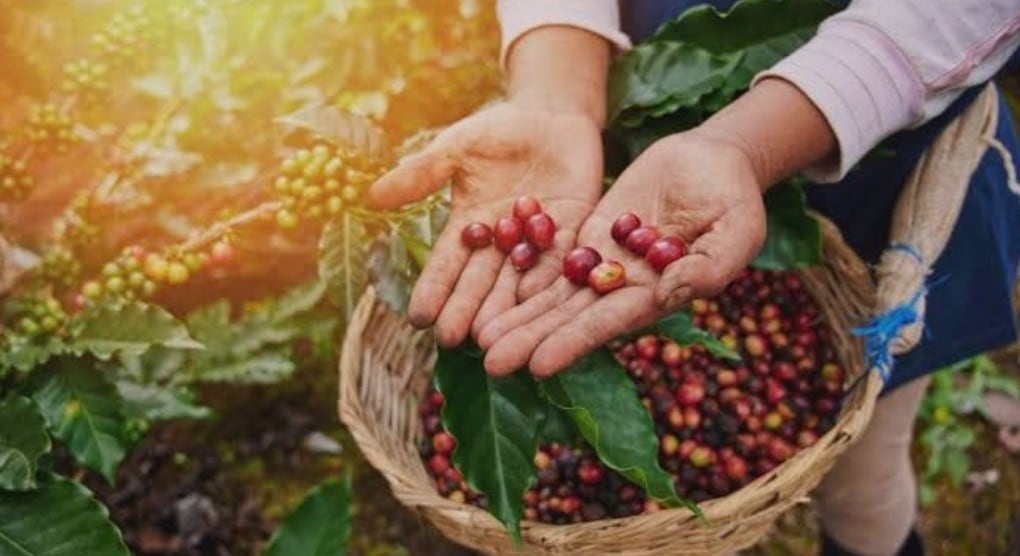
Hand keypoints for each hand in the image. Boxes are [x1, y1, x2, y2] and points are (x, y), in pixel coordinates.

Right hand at [368, 102, 603, 346]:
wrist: (552, 113)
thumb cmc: (498, 130)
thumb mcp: (455, 148)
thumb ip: (421, 174)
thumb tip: (372, 196)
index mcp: (469, 225)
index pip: (447, 264)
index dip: (433, 290)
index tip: (418, 317)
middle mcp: (502, 242)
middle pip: (481, 281)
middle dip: (466, 310)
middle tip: (453, 339)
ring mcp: (537, 239)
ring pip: (518, 279)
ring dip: (505, 308)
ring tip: (492, 335)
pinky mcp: (573, 230)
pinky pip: (560, 257)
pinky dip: (548, 277)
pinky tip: (536, 300)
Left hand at [478, 131, 766, 375]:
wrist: (714, 160)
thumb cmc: (736, 200)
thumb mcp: (736, 232)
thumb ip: (707, 268)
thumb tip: (667, 293)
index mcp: (657, 296)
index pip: (608, 324)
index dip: (573, 343)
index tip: (538, 365)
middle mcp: (624, 287)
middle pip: (570, 317)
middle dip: (532, 338)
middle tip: (490, 361)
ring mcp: (604, 262)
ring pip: (554, 293)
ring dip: (519, 314)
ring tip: (479, 338)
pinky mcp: (590, 235)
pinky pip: (553, 255)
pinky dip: (524, 272)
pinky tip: (492, 290)